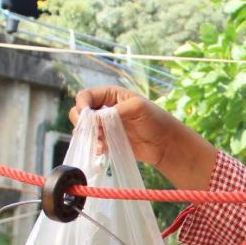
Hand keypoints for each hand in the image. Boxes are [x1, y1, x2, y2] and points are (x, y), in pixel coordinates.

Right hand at [69, 86, 216, 189]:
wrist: (166, 144)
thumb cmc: (156, 120)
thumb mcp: (137, 108)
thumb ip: (114, 112)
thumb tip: (93, 119)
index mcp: (111, 95)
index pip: (86, 96)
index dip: (81, 104)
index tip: (84, 116)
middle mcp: (105, 109)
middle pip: (79, 112)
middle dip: (82, 122)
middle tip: (94, 130)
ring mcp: (105, 126)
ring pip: (84, 129)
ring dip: (88, 136)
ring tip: (100, 142)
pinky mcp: (108, 142)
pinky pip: (93, 143)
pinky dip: (94, 146)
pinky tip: (102, 149)